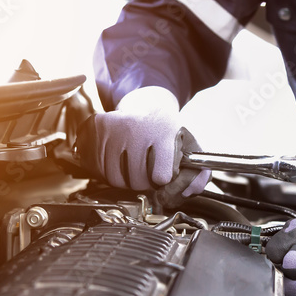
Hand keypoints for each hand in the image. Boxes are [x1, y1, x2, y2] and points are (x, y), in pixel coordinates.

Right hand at [74, 89, 209, 206]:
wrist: (145, 104)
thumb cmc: (166, 131)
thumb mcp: (188, 147)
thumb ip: (198, 173)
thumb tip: (190, 191)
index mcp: (163, 131)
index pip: (162, 176)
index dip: (163, 179)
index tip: (164, 172)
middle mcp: (137, 128)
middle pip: (138, 181)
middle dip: (145, 183)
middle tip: (148, 169)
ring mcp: (115, 128)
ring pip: (117, 180)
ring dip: (127, 181)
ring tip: (135, 165)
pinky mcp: (98, 128)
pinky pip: (101, 169)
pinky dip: (111, 173)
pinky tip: (120, 161)